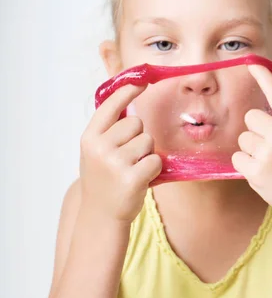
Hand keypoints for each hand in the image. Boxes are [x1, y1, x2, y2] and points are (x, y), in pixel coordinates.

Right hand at [80, 84, 161, 222]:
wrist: (101, 215)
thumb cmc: (103, 178)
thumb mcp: (96, 151)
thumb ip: (108, 128)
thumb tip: (128, 95)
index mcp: (89, 138)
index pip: (111, 106)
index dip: (128, 91)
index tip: (142, 82)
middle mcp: (100, 148)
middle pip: (136, 123)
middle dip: (138, 136)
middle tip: (128, 156)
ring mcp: (115, 163)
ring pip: (148, 141)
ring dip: (146, 154)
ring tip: (132, 169)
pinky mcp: (133, 178)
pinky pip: (155, 160)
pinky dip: (153, 169)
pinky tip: (140, 179)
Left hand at [232, 64, 271, 220]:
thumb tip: (270, 110)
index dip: (264, 77)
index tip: (252, 64)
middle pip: (251, 118)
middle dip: (256, 129)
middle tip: (271, 145)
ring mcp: (267, 153)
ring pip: (243, 138)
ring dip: (251, 148)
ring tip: (269, 162)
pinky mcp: (255, 171)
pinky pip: (237, 157)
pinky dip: (245, 164)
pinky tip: (262, 172)